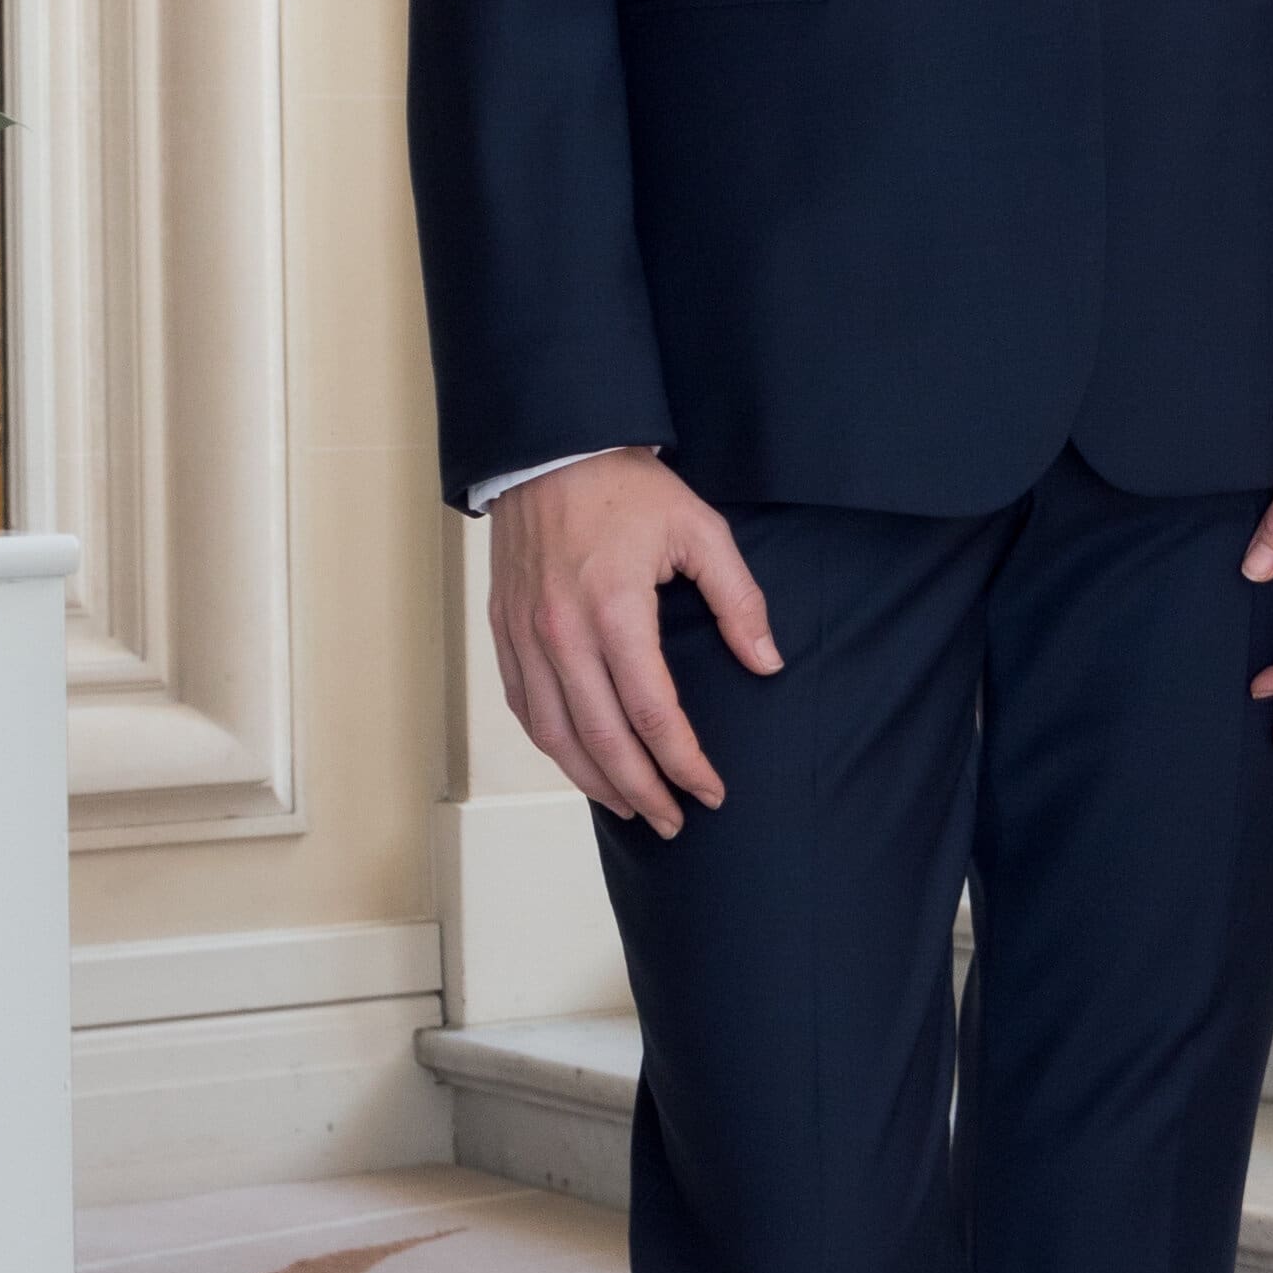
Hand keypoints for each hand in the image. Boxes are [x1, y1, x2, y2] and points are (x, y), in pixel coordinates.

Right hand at [487, 446, 779, 833]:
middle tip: (674, 822)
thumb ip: (740, 600)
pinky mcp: (504, 631)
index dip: (685, 762)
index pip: (654, 712)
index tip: (711, 790)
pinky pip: (525, 707)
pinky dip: (553, 746)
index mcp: (616, 610)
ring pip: (556, 734)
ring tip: (630, 807)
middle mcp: (563, 633)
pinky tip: (580, 763)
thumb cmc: (628, 489)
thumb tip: (767, 664)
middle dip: (642, 791)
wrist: (551, 450)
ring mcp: (526, 635)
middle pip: (603, 739)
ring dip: (594, 781)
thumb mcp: (700, 531)